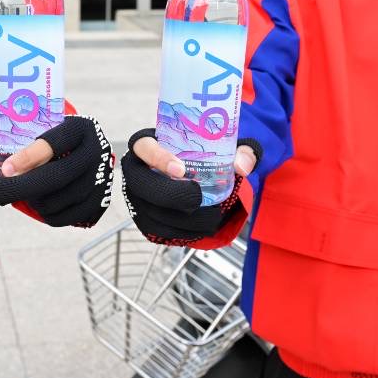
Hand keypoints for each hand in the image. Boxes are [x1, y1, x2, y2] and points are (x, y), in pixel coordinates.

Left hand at [0, 116, 114, 227]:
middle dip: (20, 188)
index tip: (5, 169)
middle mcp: (95, 152)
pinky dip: (44, 214)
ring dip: (31, 201)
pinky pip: (64, 218)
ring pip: (56, 201)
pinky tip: (38, 202)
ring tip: (22, 192)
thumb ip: (2, 127)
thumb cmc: (51, 135)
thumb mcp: (33, 123)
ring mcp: (100, 179)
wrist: (88, 150)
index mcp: (79, 127)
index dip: (27, 158)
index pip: (53, 143)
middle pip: (55, 177)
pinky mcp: (100, 201)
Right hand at [122, 128, 258, 244]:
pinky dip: (178, 232)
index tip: (181, 170)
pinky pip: (154, 230)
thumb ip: (241, 151)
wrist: (195, 175)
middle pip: (143, 185)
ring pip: (150, 211)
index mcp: (149, 144)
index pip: (144, 147)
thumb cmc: (202, 155)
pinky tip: (199, 228)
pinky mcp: (142, 217)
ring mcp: (136, 195)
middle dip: (172, 196)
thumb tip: (242, 167)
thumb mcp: (225, 147)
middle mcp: (136, 170)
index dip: (158, 159)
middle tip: (199, 199)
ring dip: (180, 219)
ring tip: (209, 217)